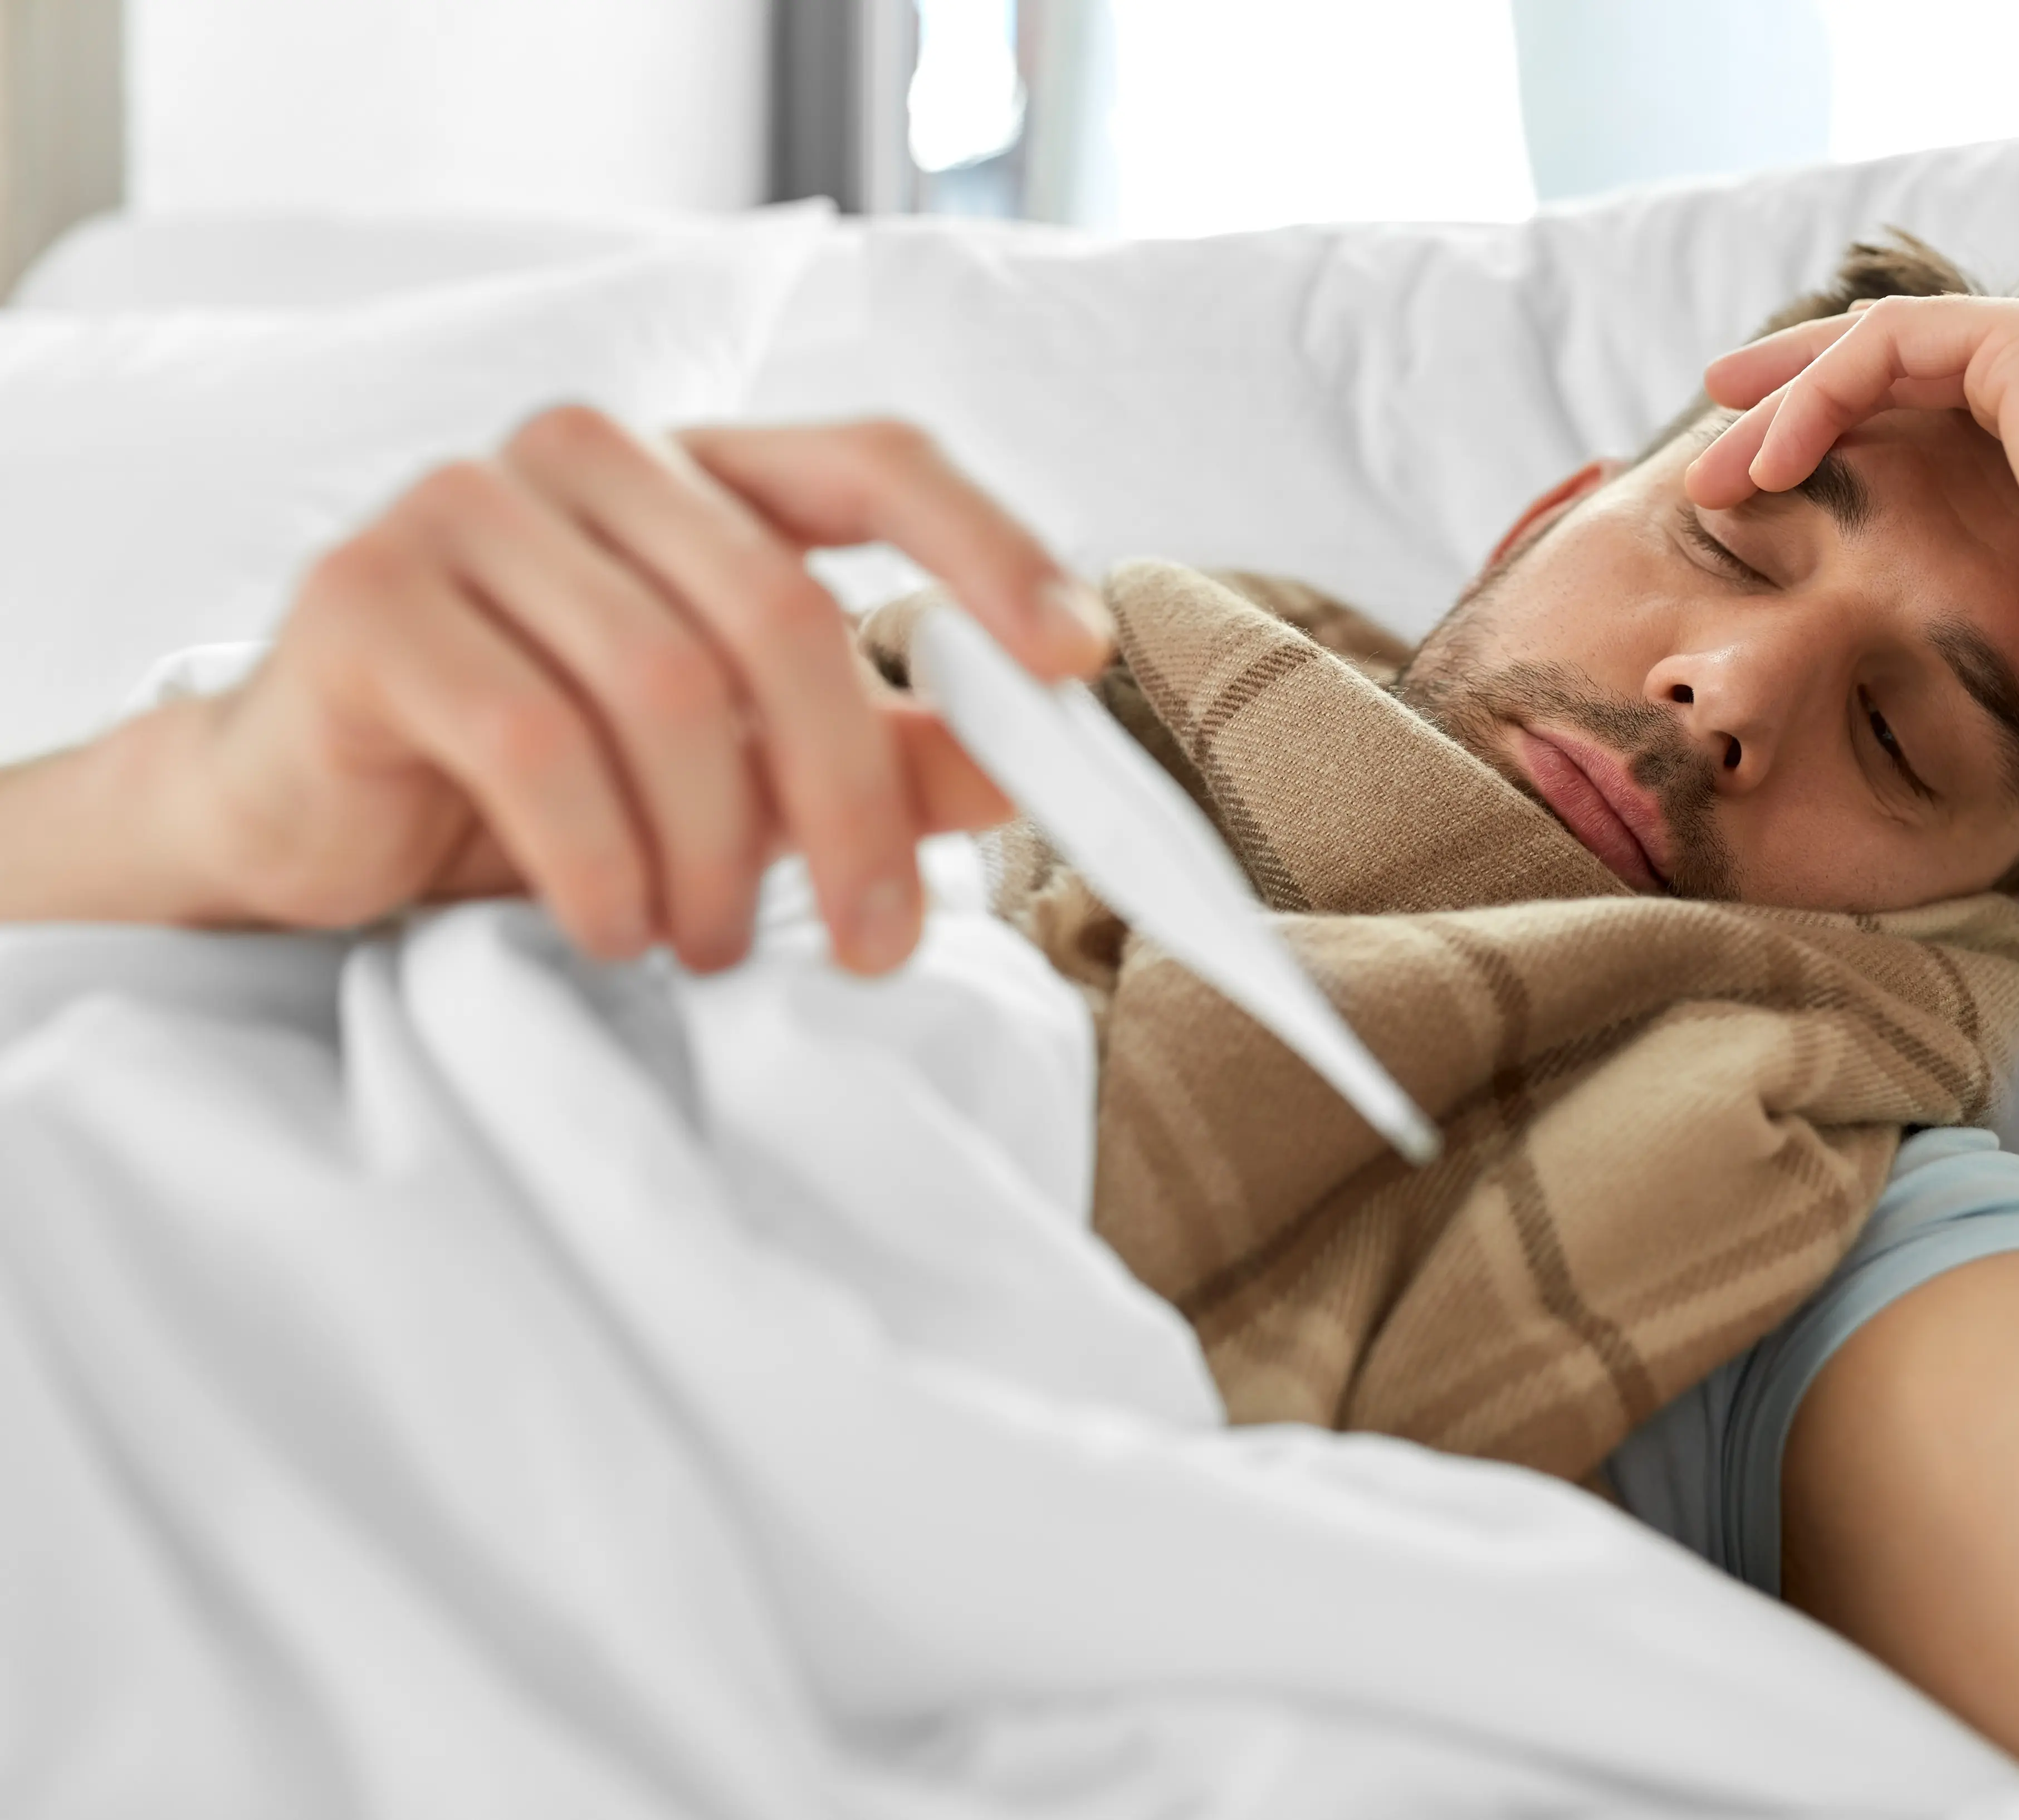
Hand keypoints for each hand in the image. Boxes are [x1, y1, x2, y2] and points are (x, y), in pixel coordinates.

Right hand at [176, 412, 1110, 972]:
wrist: (317, 812)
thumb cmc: (547, 779)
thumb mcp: (746, 764)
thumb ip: (890, 749)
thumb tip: (1038, 755)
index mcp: (699, 471)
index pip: (879, 460)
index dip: (992, 549)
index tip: (1078, 656)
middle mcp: (588, 455)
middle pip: (782, 612)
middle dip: (848, 801)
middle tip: (876, 939)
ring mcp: (464, 507)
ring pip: (664, 689)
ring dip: (716, 854)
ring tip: (713, 945)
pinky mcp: (369, 599)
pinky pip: (538, 745)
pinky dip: (604, 865)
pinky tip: (615, 928)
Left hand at [1685, 296, 2018, 847]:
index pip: (1921, 412)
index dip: (1830, 436)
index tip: (1749, 481)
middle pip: (1887, 365)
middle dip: (1783, 406)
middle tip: (1705, 467)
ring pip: (1877, 343)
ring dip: (1782, 401)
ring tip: (1712, 475)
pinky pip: (1892, 340)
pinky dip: (1819, 388)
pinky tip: (1768, 462)